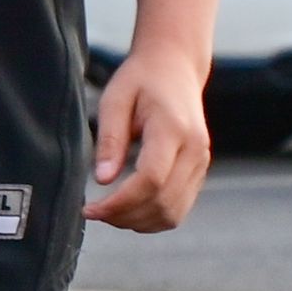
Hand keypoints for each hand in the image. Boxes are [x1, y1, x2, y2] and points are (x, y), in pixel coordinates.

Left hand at [87, 45, 211, 230]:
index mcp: (174, 129)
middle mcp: (195, 150)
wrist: (175, 68)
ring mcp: (201, 162)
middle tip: (93, 213)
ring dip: (139, 222)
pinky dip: (153, 217)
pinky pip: (179, 207)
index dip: (119, 203)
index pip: (150, 180)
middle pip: (163, 202)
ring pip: (174, 212)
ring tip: (108, 213)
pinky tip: (127, 209)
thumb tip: (102, 180)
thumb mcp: (115, 100)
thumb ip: (110, 140)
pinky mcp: (199, 170)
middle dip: (124, 216)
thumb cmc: (141, 80)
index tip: (89, 209)